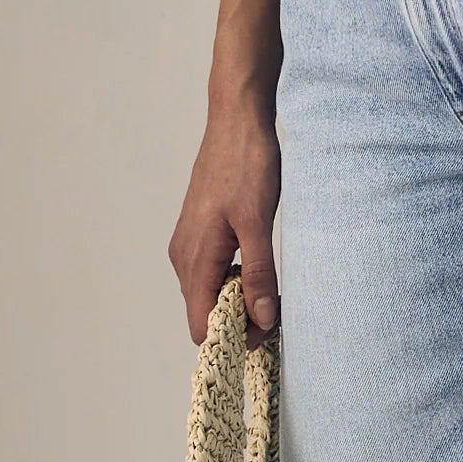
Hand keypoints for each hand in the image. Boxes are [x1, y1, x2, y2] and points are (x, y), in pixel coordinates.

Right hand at [168, 101, 280, 344]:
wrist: (236, 121)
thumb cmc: (246, 166)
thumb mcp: (259, 223)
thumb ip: (259, 274)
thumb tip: (261, 319)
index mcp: (195, 259)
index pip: (202, 326)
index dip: (232, 339)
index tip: (266, 336)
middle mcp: (184, 256)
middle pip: (204, 313)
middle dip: (239, 322)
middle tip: (278, 314)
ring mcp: (188, 244)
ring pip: (208, 293)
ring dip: (237, 301)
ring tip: (272, 293)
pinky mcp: (198, 233)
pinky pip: (211, 273)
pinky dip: (233, 281)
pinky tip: (257, 269)